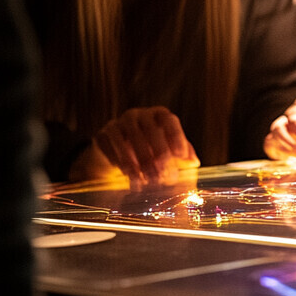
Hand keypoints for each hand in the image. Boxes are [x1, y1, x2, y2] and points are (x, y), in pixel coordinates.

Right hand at [72, 106, 199, 186]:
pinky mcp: (102, 134)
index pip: (169, 120)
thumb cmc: (149, 152)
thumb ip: (183, 154)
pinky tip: (127, 175)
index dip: (176, 137)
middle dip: (157, 153)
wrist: (115, 156)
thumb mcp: (168, 151)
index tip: (181, 157)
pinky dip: (119, 160)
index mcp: (158, 115)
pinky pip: (110, 145)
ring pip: (130, 137)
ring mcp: (118, 122)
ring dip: (138, 161)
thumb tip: (194, 162)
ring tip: (145, 180)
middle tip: (163, 174)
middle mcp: (138, 115)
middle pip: (149, 129)